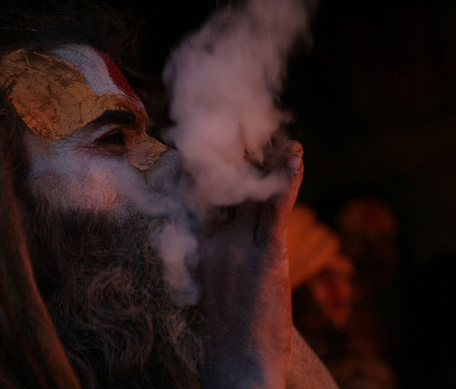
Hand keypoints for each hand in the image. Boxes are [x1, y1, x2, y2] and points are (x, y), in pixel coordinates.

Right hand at [197, 140, 303, 388]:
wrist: (235, 364)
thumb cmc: (227, 331)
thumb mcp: (213, 289)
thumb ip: (219, 258)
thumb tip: (225, 240)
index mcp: (202, 248)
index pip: (205, 199)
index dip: (212, 172)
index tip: (221, 151)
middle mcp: (216, 241)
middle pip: (229, 190)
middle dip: (243, 160)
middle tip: (256, 134)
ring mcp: (240, 248)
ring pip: (255, 194)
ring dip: (271, 164)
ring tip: (287, 143)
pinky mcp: (267, 257)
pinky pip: (277, 209)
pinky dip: (287, 180)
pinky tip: (296, 157)